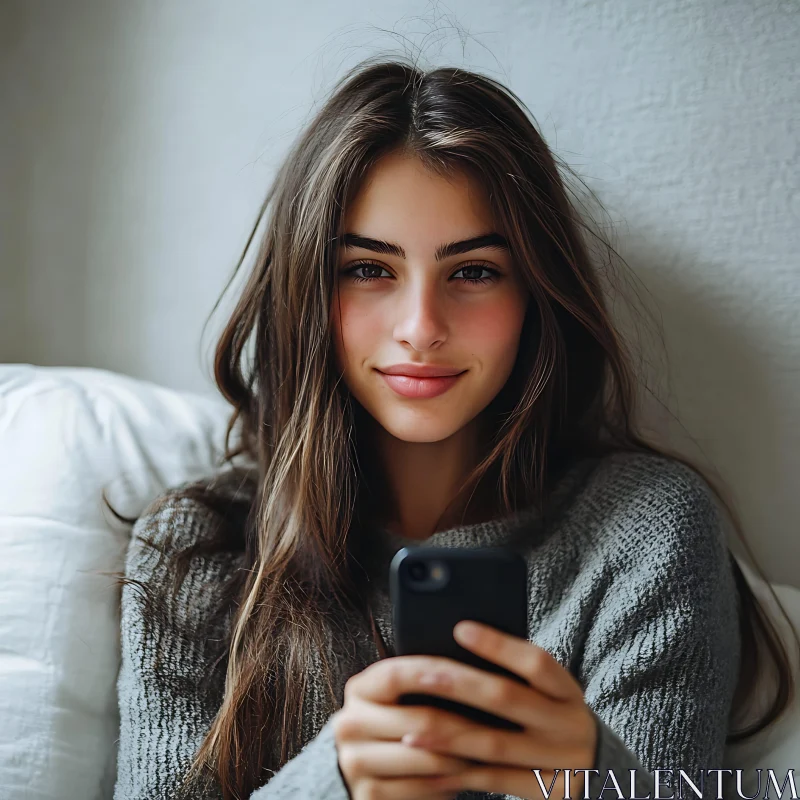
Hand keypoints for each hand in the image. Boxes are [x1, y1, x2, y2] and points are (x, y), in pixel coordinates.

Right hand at [333, 656, 484, 799]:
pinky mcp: (367, 795)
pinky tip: (463, 778)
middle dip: (465, 724)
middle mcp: (349, 723)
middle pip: (419, 719)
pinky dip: (448, 785)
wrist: (363, 774)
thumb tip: (474, 672)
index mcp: (359, 690)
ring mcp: (354, 762)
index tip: (470, 673)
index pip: (397, 674)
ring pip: (426, 758)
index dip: (434, 672)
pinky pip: (421, 788)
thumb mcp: (397, 701)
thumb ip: (421, 685)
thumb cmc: (395, 729)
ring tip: (488, 754)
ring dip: (463, 758)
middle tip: (499, 726)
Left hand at [376, 620, 597, 799]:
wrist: (604, 774)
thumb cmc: (557, 721)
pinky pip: (496, 781)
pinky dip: (461, 775)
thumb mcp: (553, 696)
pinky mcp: (547, 793)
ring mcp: (559, 761)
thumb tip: (461, 644)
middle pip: (507, 699)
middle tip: (421, 674)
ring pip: (495, 745)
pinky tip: (431, 770)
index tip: (460, 628)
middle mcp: (567, 724)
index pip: (536, 662)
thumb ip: (519, 677)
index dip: (498, 645)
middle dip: (459, 685)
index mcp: (567, 692)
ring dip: (449, 736)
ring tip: (410, 731)